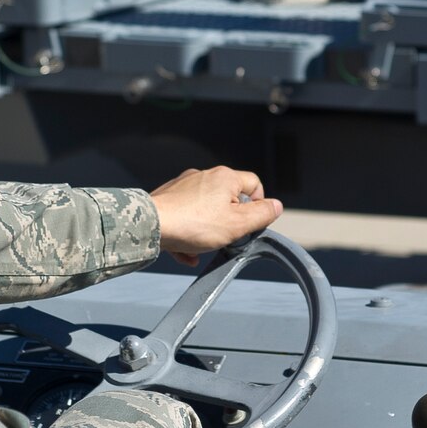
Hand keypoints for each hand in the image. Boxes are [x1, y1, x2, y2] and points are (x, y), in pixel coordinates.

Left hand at [150, 165, 280, 262]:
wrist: (150, 225)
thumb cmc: (193, 224)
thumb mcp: (238, 224)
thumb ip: (261, 215)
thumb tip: (276, 206)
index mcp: (225, 177)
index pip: (254, 184)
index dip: (258, 205)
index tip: (251, 224)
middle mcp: (204, 176)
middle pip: (229, 198)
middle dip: (230, 221)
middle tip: (226, 238)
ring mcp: (184, 186)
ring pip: (206, 210)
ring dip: (208, 230)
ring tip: (202, 246)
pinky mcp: (168, 199)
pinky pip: (186, 216)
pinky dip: (189, 233)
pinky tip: (186, 251)